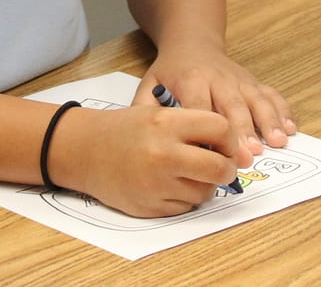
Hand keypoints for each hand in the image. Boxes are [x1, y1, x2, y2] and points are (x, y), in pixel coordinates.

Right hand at [46, 102, 239, 217]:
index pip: (221, 128)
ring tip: (187, 172)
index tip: (225, 143)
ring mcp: (157, 184)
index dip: (229, 138)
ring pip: (206, 192)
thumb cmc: (125, 130)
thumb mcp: (157, 113)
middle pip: (220, 167)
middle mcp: (163, 154)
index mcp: (166, 123)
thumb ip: (194, 127)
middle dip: (227, 168)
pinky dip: (185, 198)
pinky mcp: (151, 207)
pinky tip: (169, 184)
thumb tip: (236, 151)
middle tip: (221, 165)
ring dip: (204, 185)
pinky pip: (186, 207)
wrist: (85, 151)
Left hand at [136, 47, 294, 165]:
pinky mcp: (253, 81)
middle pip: (232, 105)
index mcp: (190, 79)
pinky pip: (271, 94)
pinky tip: (291, 130)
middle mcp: (218, 78)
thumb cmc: (170, 72)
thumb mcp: (150, 84)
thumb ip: (146, 108)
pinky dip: (283, 111)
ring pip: (257, 99)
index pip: (199, 105)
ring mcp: (239, 79)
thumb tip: (143, 139)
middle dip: (243, 130)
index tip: (214, 152)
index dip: (208, 128)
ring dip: (268, 121)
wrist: (191, 41)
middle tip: (250, 156)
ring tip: (277, 142)